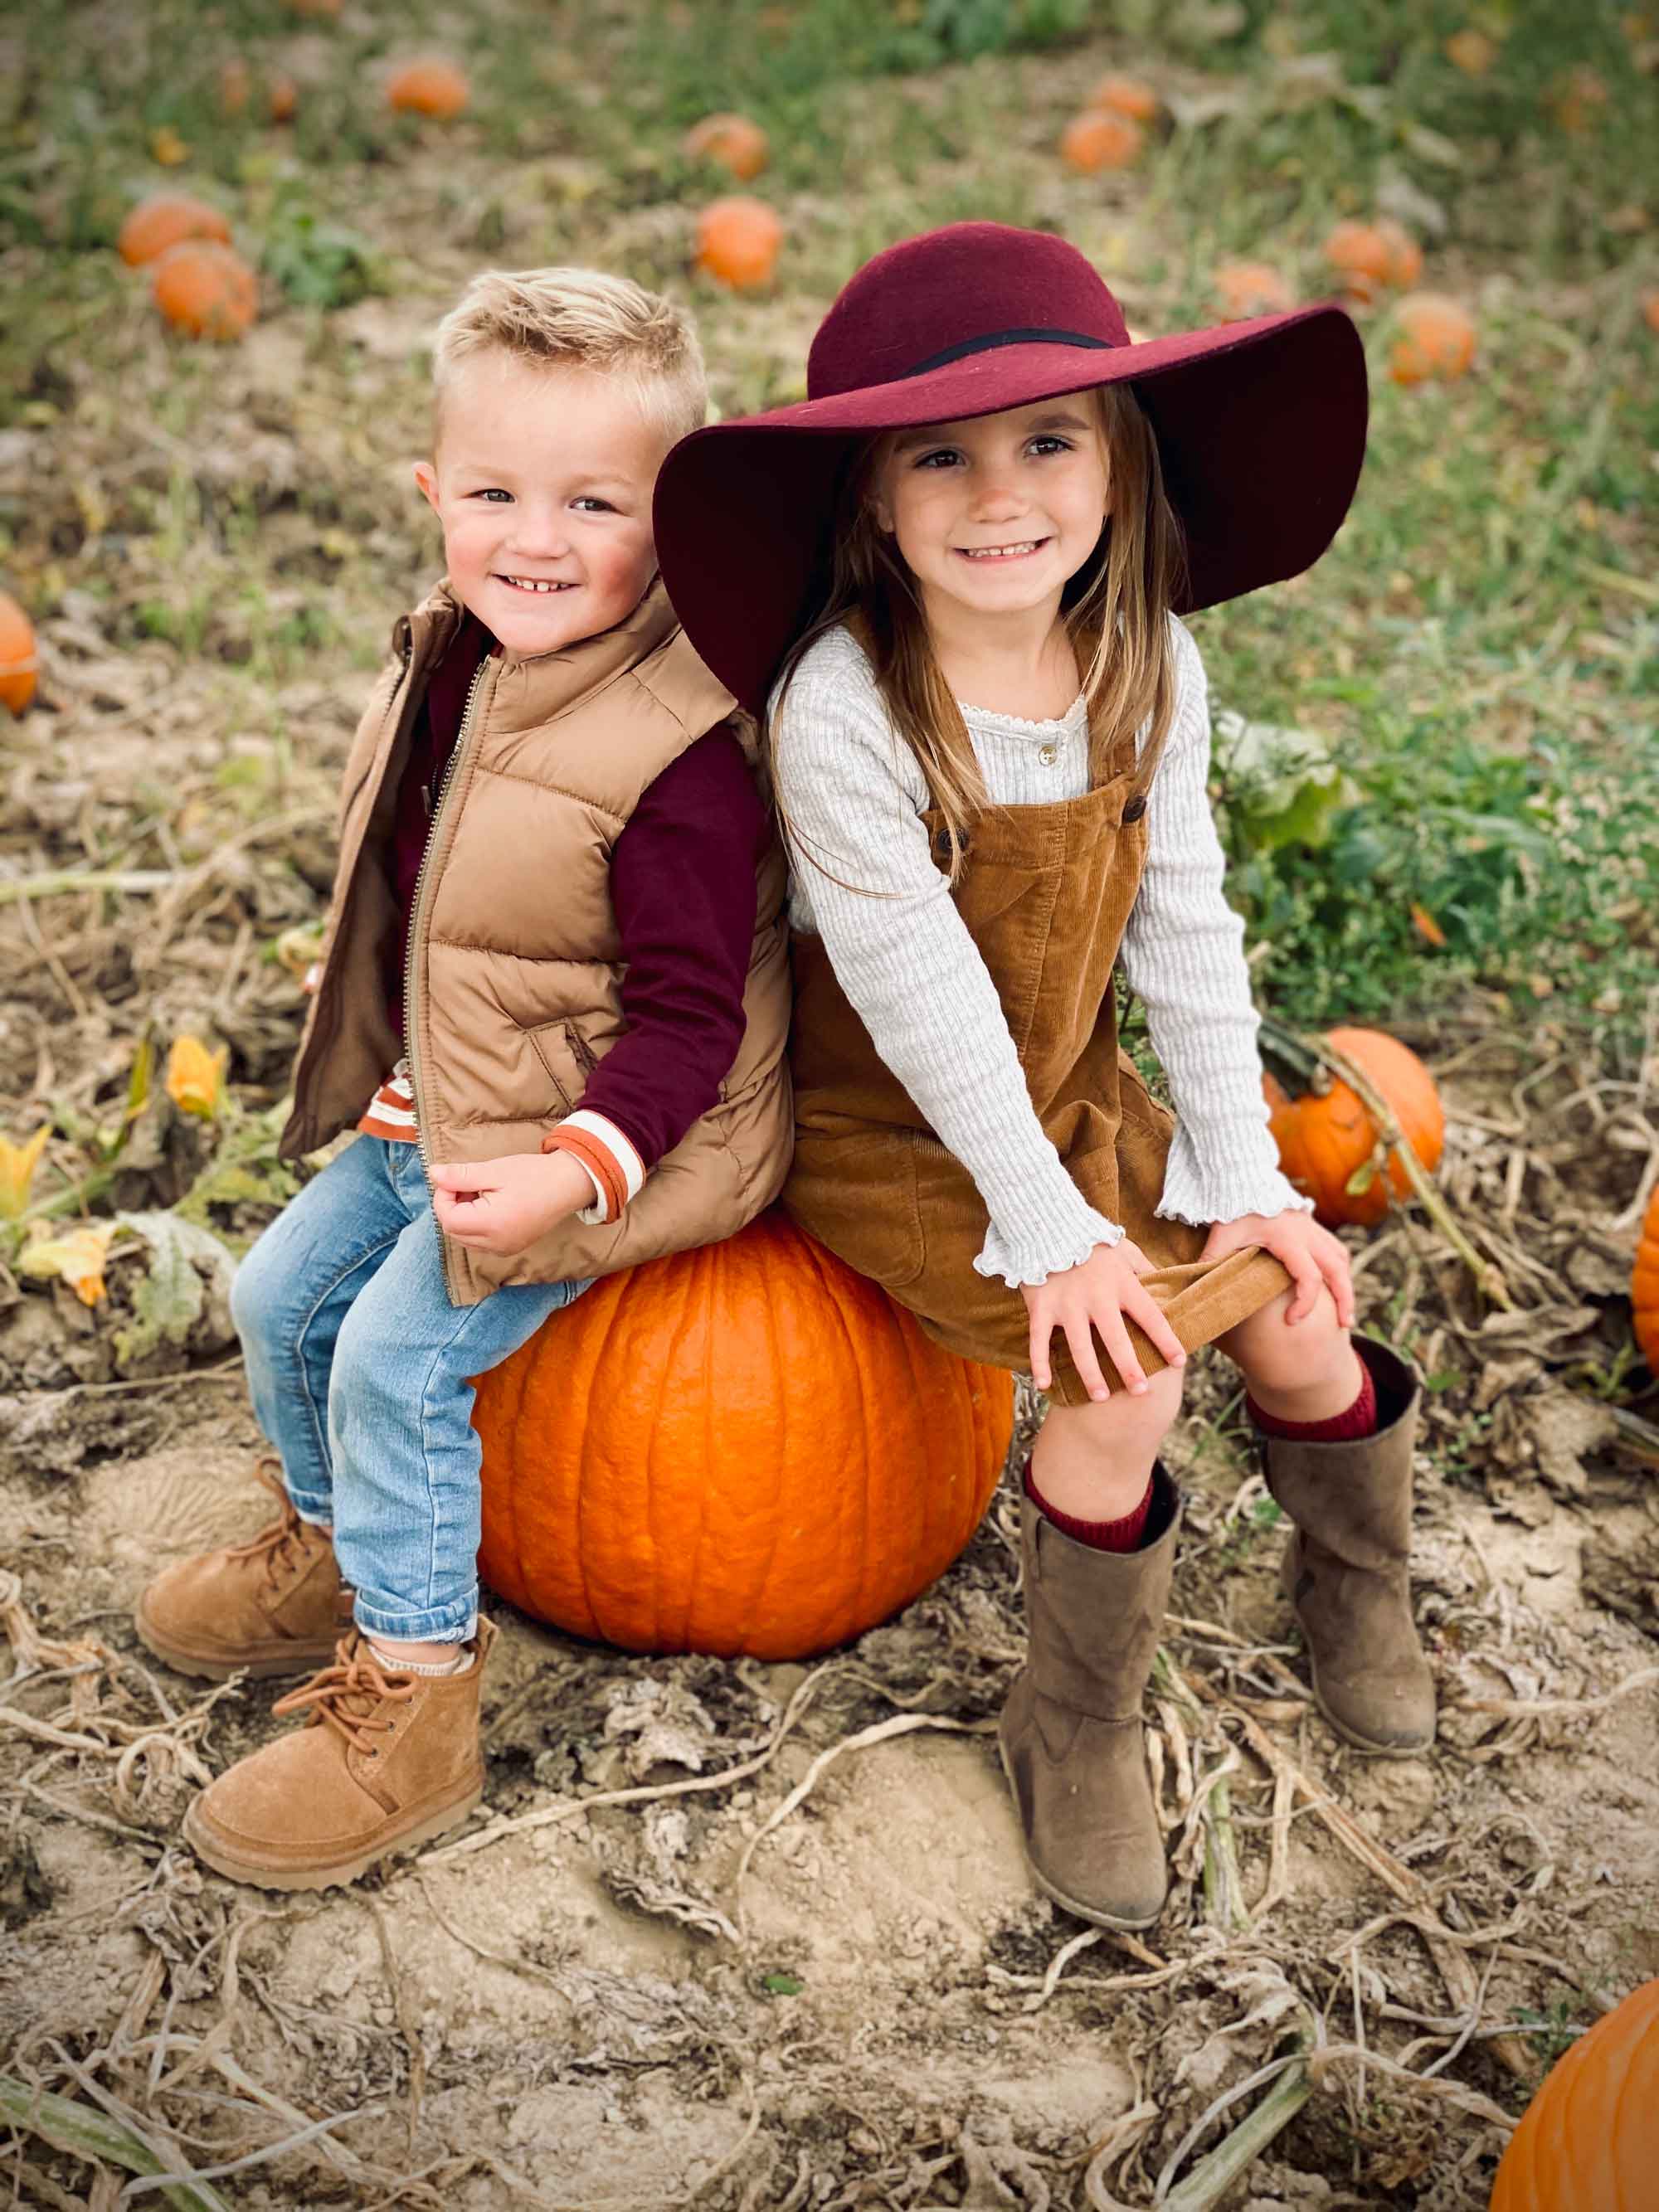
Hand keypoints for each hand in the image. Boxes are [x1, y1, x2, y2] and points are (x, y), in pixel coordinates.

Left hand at [427, 1150, 596, 1255]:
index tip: (454, 1179)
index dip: (442, 1197)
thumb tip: (433, 1174)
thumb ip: (460, 1175)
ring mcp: (504, 1249)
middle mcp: (496, 1244)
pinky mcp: (511, 1248)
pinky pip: (481, 1242)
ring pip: (465, 1238)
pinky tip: (490, 1205)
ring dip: (463, 1216)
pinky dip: (476, 1225)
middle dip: (451, 1206)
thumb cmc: (533, 1175)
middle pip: (454, 1231)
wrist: (569, 1185)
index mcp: (491, 1224)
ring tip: (480, 1193)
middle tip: (467, 1183)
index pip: (448, 1219)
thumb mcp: (493, 1171)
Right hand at [1019, 1237, 1187, 1402]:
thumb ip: (1145, 1269)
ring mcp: (1067, 1304)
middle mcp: (1097, 1297)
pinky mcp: (1041, 1307)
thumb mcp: (1124, 1250)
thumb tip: (1166, 1285)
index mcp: (1122, 1284)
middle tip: (1140, 1392)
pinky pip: (1039, 1341)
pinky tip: (1044, 1385)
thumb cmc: (1091, 1241)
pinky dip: (1039, 1364)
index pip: (1151, 1317)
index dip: (1166, 1340)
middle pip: (1117, 1340)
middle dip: (1130, 1368)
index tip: (1179, 1361)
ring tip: (1100, 1397)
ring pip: (1080, 1347)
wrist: (1047, 1224)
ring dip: (1090, 1374)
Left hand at [1198, 1210, 1353, 1327]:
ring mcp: (1312, 1228)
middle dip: (1345, 1299)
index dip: (1305, 1303)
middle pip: (1338, 1270)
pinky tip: (1335, 1285)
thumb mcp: (1222, 1235)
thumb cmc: (1232, 1209)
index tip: (1292, 1321)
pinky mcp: (1312, 1225)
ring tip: (1345, 1310)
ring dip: (1345, 1283)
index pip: (1309, 1277)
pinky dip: (1339, 1268)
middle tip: (1344, 1326)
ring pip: (1341, 1257)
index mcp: (1288, 1239)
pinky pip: (1335, 1248)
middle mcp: (1307, 1234)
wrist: (1242, 1178)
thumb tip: (1195, 1290)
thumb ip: (1213, 1261)